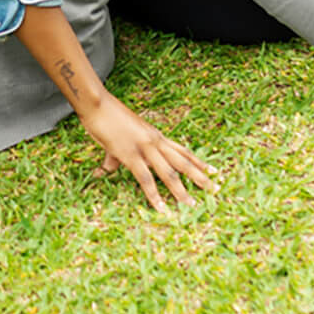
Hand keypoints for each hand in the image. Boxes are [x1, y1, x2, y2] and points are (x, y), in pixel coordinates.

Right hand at [80, 90, 214, 209]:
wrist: (98, 104)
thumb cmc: (107, 118)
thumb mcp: (118, 139)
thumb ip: (115, 158)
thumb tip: (105, 171)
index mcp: (156, 136)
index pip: (182, 150)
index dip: (198, 161)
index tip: (213, 170)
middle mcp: (156, 141)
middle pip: (183, 162)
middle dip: (200, 176)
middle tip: (216, 188)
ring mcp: (145, 148)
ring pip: (169, 172)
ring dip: (181, 191)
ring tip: (192, 206)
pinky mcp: (131, 155)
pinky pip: (146, 178)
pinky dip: (154, 195)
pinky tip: (161, 208)